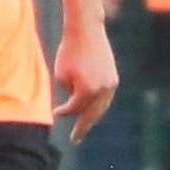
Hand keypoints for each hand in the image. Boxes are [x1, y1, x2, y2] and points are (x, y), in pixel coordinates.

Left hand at [52, 20, 118, 143]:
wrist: (86, 30)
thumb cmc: (69, 51)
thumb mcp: (61, 75)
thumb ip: (69, 94)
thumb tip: (76, 101)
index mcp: (87, 90)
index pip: (74, 109)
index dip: (63, 112)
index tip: (55, 113)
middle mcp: (102, 90)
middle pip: (91, 114)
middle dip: (83, 127)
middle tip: (75, 139)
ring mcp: (111, 84)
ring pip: (101, 107)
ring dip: (92, 117)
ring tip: (85, 126)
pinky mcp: (113, 78)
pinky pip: (105, 97)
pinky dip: (98, 105)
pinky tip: (93, 109)